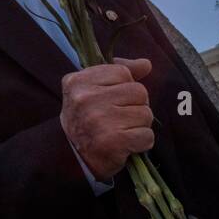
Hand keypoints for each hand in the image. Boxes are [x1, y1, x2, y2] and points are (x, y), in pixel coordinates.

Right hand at [60, 57, 153, 180]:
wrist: (71, 155)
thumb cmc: (85, 117)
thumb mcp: (91, 89)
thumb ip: (118, 72)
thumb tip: (147, 63)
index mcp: (78, 81)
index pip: (122, 72)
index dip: (124, 86)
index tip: (111, 99)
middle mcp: (85, 98)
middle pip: (139, 92)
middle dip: (135, 105)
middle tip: (119, 117)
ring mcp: (98, 120)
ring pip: (146, 114)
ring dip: (139, 124)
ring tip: (121, 130)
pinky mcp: (112, 142)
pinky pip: (147, 135)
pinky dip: (141, 142)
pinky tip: (125, 143)